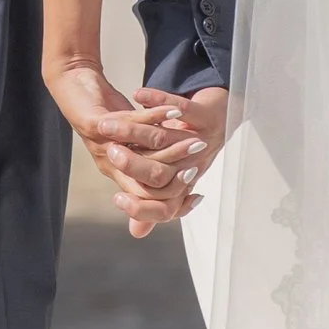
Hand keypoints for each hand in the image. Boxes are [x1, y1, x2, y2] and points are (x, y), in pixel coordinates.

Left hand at [46, 62, 227, 238]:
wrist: (73, 87)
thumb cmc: (106, 117)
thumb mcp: (131, 142)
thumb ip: (151, 160)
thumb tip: (174, 178)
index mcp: (120, 174)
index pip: (148, 201)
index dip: (173, 203)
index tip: (196, 194)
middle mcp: (111, 166)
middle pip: (148, 184)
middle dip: (179, 172)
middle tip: (199, 162)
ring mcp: (101, 146)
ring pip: (143, 153)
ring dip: (173, 146)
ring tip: (194, 139)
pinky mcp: (95, 124)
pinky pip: (131, 124)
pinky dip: (156, 118)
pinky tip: (174, 112)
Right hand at [107, 88, 228, 237]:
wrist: (220, 113)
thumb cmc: (188, 147)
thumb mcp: (168, 174)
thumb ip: (149, 199)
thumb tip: (136, 233)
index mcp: (184, 184)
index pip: (164, 208)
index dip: (141, 208)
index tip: (118, 199)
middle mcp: (195, 165)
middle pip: (160, 175)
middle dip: (132, 165)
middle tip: (110, 153)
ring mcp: (203, 140)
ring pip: (164, 139)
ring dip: (133, 130)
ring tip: (108, 123)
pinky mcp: (207, 115)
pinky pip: (182, 109)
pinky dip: (157, 100)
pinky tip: (138, 95)